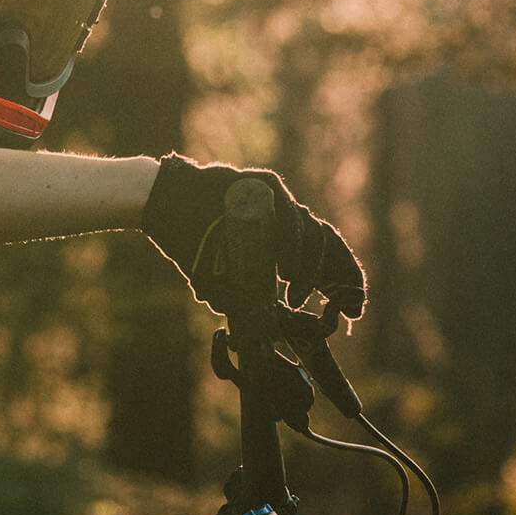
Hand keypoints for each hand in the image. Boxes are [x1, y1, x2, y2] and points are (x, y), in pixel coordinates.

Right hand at [141, 154, 366, 315]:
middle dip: (345, 277)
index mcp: (282, 237)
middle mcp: (285, 217)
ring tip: (298, 294)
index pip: (326, 258)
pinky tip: (285, 271)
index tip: (353, 313)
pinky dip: (291, 243)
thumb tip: (258, 330)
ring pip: (311, 231)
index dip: (344, 283)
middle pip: (329, 244)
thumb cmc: (190, 242)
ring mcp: (275, 199)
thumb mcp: (221, 278)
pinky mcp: (262, 184)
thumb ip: (241, 298)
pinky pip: (286, 213)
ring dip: (310, 267)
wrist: (161, 205)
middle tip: (347, 309)